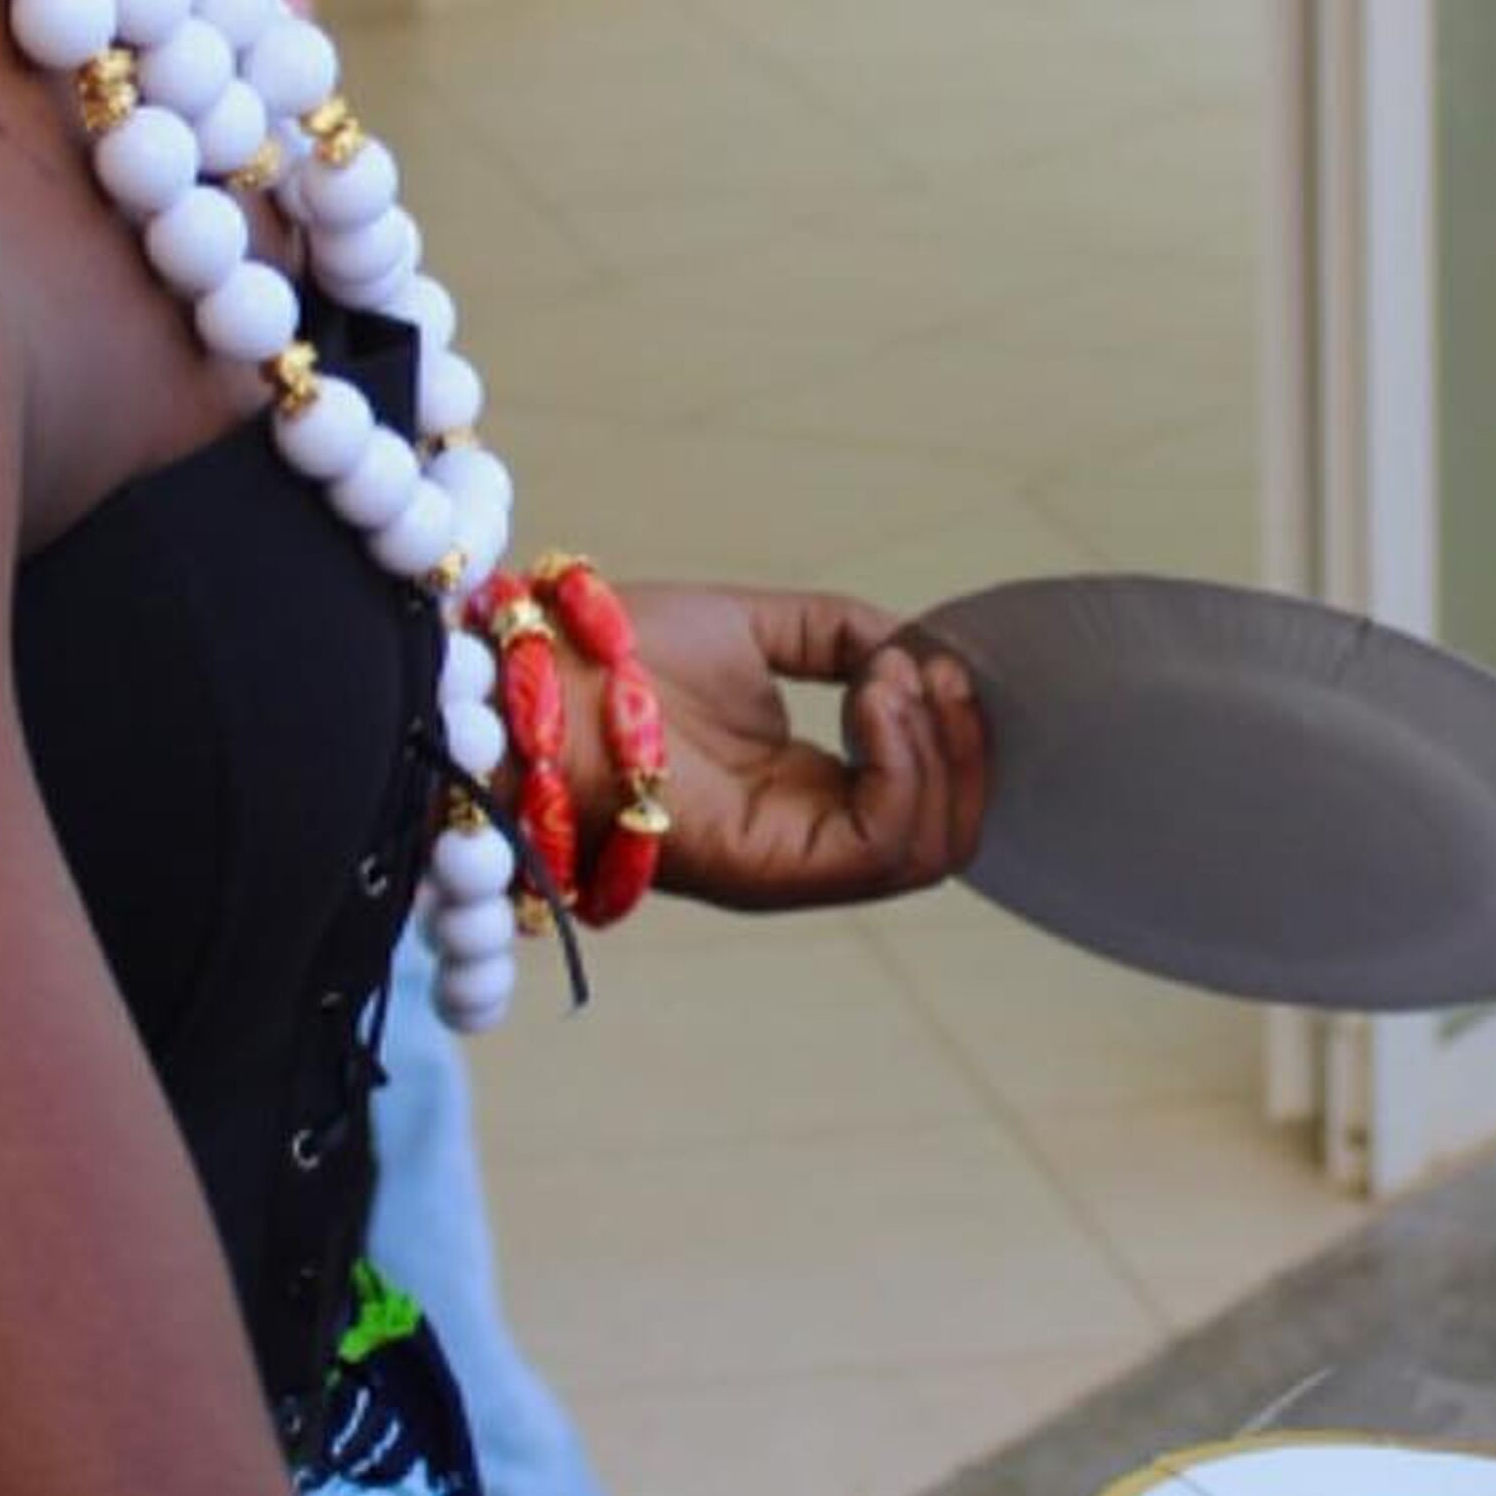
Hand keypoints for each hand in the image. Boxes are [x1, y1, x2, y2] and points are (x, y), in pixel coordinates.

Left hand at [619, 585, 986, 912]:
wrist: (531, 682)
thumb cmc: (614, 656)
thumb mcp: (753, 628)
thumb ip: (840, 637)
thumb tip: (915, 656)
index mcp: (803, 798)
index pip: (926, 800)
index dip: (955, 733)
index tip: (936, 660)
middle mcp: (805, 845)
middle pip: (945, 837)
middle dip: (964, 747)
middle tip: (935, 670)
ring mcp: (790, 864)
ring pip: (927, 849)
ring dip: (939, 751)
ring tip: (896, 676)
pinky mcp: (770, 868)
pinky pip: (882, 841)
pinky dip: (902, 761)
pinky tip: (870, 694)